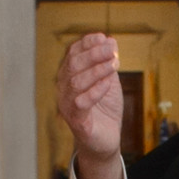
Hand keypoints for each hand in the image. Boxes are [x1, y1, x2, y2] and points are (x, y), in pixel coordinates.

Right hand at [55, 34, 124, 178]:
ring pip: (76, 82)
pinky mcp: (76, 121)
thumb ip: (107, 62)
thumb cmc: (105, 109)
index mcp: (69, 75)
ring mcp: (67, 105)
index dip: (88, 43)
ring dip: (97, 70)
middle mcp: (63, 89)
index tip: (105, 38)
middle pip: (73, 65)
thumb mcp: (108, 80)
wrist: (106, 140)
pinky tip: (108, 83)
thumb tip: (110, 40)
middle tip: (113, 50)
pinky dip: (96, 90)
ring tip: (114, 64)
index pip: (73, 53)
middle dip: (94, 54)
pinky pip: (81, 102)